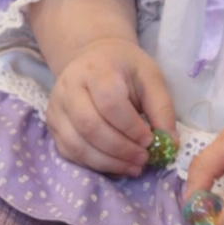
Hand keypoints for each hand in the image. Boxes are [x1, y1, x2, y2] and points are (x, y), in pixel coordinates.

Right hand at [46, 37, 175, 176]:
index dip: (130, 127)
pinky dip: (94, 165)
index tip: (150, 140)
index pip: (109, 102)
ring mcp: (57, 108)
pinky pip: (70, 154)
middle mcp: (69, 87)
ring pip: (77, 145)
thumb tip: (170, 143)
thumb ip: (162, 108)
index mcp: (96, 69)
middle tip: (143, 159)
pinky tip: (116, 165)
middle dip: (120, 149)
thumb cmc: (125, 68)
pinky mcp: (53, 126)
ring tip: (133, 166)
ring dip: (108, 162)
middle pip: (89, 126)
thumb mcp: (150, 77)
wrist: (94, 58)